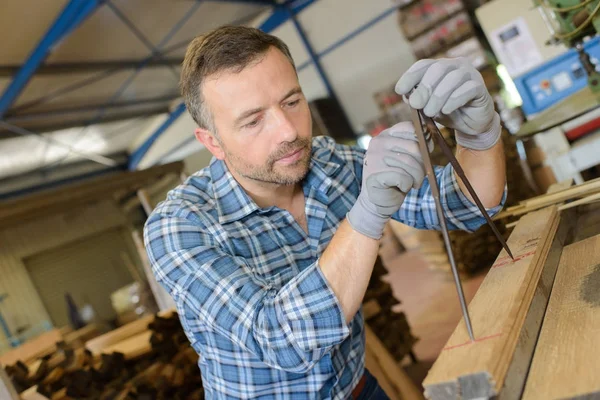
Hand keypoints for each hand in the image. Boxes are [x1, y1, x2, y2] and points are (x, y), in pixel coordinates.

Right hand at [347, 122, 425, 239]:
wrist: (375, 202)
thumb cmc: (394, 180)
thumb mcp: (403, 158)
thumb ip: (413, 146)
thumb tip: (429, 136)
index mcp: (385, 136)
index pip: (410, 128)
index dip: (424, 139)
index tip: (426, 152)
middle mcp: (378, 143)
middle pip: (415, 147)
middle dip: (422, 164)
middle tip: (418, 176)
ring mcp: (375, 157)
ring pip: (411, 163)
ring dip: (416, 177)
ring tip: (412, 183)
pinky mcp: (376, 173)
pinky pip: (404, 177)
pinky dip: (407, 185)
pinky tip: (400, 187)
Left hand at [395, 58, 500, 150]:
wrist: (471, 124)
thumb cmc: (447, 112)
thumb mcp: (428, 106)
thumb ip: (418, 100)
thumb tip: (408, 96)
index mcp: (440, 67)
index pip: (423, 65)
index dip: (410, 76)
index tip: (400, 90)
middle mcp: (455, 66)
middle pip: (438, 68)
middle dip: (424, 87)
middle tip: (415, 104)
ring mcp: (470, 74)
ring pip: (453, 78)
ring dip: (438, 96)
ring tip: (429, 112)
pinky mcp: (480, 87)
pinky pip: (468, 89)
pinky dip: (454, 100)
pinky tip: (446, 110)